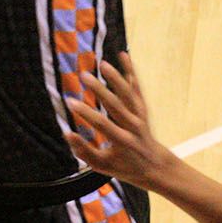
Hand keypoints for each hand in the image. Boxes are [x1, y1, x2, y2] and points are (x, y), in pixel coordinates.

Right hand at [62, 53, 170, 184]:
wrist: (155, 166)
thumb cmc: (124, 167)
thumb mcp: (102, 166)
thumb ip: (83, 151)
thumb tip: (66, 134)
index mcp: (122, 141)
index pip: (102, 125)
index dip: (86, 114)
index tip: (70, 102)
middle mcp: (133, 126)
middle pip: (115, 105)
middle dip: (99, 90)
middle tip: (83, 76)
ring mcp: (140, 115)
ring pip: (128, 94)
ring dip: (116, 78)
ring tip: (102, 64)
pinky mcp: (142, 108)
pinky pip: (137, 88)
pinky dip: (131, 72)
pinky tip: (124, 56)